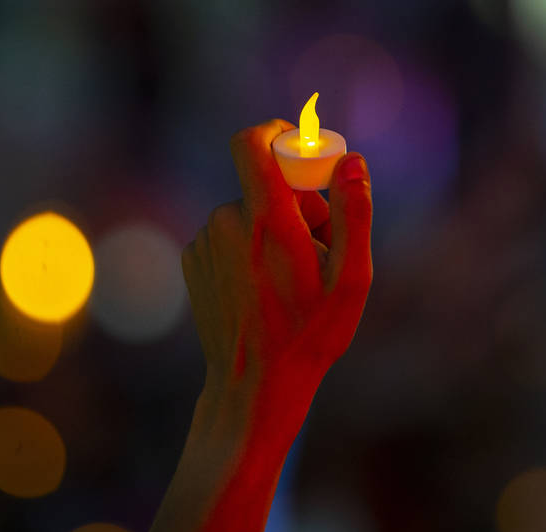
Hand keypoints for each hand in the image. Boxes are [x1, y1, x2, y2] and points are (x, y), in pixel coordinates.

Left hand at [182, 119, 372, 403]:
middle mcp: (227, 222)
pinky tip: (260, 287)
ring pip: (246, 212)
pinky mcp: (192, 260)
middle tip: (317, 247)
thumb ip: (354, 212)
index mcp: (266, 219)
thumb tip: (352, 161)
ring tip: (289, 278)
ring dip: (270, 230)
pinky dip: (246, 248)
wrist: (254, 383)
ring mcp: (204, 242)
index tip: (300, 147)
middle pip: (264, 184)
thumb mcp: (351, 278)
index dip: (278, 133)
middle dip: (295, 203)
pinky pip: (226, 235)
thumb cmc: (310, 334)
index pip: (253, 141)